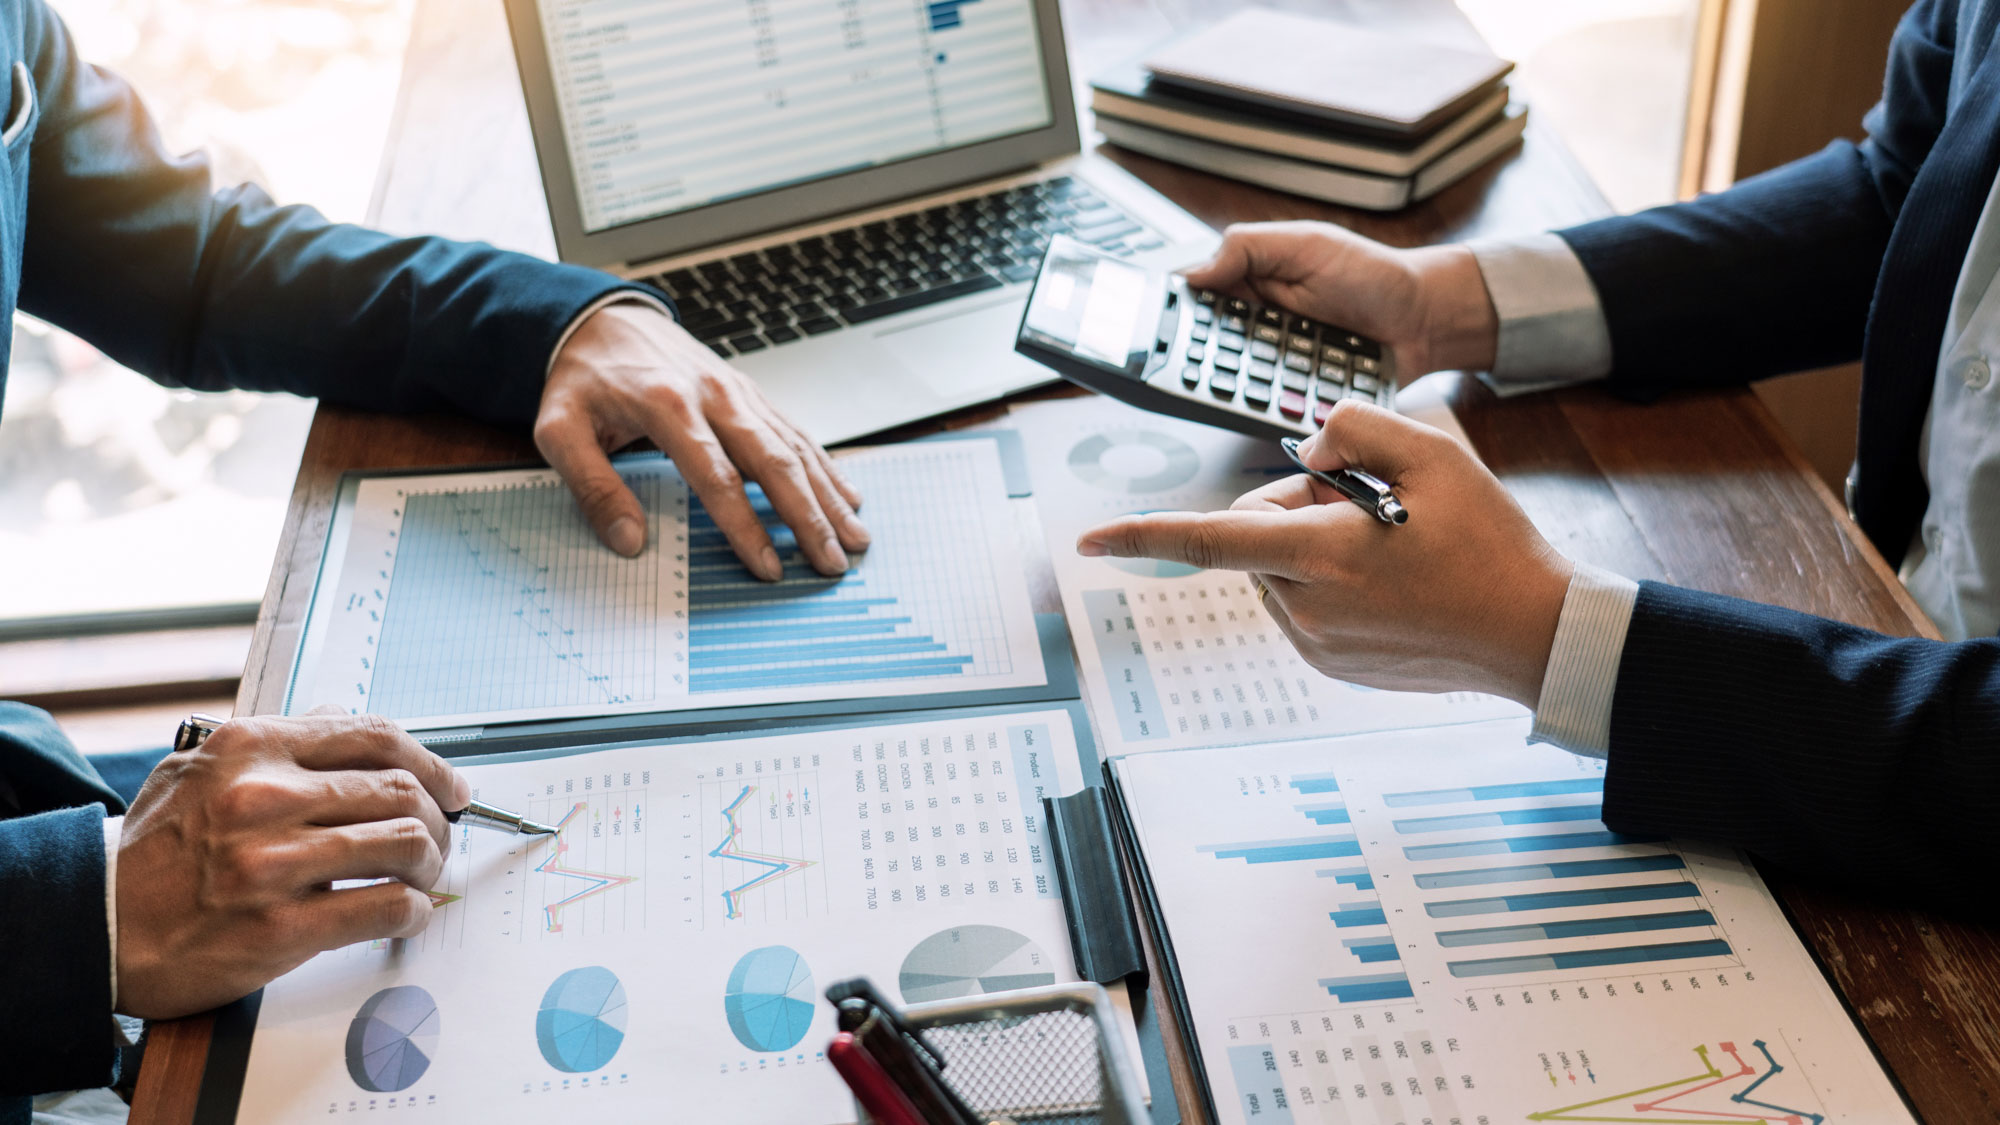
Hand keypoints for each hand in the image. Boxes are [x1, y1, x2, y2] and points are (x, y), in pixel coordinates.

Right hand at [112, 711, 470, 1018]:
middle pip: (400, 789)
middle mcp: (263, 797)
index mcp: (251, 748)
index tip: (452, 784)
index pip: (373, 734)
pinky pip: (384, 907)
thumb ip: (276, 744)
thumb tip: (343, 722)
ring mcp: (272, 864)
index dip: (431, 760)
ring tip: (422, 876)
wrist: (96, 928)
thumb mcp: (200, 770)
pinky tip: (405, 914)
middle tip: (441, 835)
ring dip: (430, 863)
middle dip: (438, 816)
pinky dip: (412, 911)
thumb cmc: (154, 854)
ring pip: (405, 843)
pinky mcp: (279, 927)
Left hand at [536, 303, 869, 580]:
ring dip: (829, 496)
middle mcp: (715, 396)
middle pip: (773, 462)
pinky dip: (826, 466)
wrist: (604, 317)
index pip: (717, 476)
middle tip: (833, 562)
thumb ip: (591, 486)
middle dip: (808, 517)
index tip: (767, 568)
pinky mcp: (751, 393)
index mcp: (668, 406)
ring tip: (856, 537)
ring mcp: (739, 392)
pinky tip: (848, 496)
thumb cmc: (582, 378)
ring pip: (795, 447)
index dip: (745, 526)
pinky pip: (796, 432)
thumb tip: (628, 541)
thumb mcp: (558, 429)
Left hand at [1075, 402, 1572, 704]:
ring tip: (1391, 545)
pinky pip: (1302, 603)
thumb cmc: (1492, 544)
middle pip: (1256, 536)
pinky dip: (1328, 580)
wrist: (1536, 635)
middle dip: (1293, 505)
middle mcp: (1308, 609)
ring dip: (1311, 544)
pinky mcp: (1332, 666)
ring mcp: (1318, 646)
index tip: (1086, 541)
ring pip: (1277, 570)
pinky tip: (1391, 580)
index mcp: (1323, 557)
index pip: (1209, 540)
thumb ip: (1356, 428)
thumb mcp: (1434, 453)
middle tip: (1369, 500)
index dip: (1142, 535)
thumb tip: (1307, 447)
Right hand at [1184, 221, 1500, 380]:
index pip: (1194, 306)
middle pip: (1206, 354)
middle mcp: (1255, 331)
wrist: (1426, 319)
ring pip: (1236, 387)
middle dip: (1206, 358)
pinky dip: (1275, 408)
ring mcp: (1276, 368)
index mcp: (1246, 288)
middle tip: (1217, 355)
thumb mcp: (1307, 243)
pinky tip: (1285, 399)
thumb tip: (1192, 273)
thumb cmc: (1373, 275)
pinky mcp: (1298, 399)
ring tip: (1261, 374)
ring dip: (1242, 386)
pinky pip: (1274, 411)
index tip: (1162, 331)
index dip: (1173, 320)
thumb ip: (1248, 248)